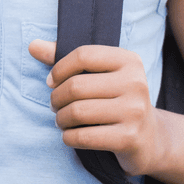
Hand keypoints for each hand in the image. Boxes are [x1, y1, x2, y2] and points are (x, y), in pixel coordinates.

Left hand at [28, 40, 160, 174]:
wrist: (151, 139)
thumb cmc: (114, 100)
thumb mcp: (97, 75)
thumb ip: (64, 59)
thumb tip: (32, 45)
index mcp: (129, 60)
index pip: (82, 55)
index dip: (59, 69)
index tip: (52, 82)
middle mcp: (136, 83)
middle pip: (76, 86)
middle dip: (56, 99)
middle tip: (56, 106)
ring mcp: (135, 112)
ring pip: (76, 112)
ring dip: (60, 119)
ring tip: (62, 121)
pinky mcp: (129, 138)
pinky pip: (82, 136)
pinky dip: (68, 137)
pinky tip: (71, 136)